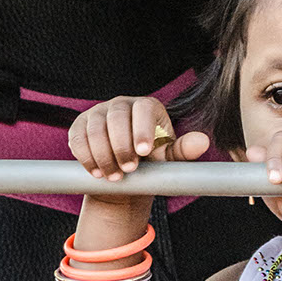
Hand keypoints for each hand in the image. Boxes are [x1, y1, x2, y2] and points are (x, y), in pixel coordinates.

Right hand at [68, 96, 211, 182]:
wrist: (124, 175)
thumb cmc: (151, 162)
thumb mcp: (168, 158)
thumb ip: (183, 150)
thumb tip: (203, 142)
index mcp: (146, 106)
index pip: (143, 109)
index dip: (142, 129)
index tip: (143, 152)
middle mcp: (121, 104)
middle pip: (117, 117)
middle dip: (121, 145)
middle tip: (129, 169)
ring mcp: (98, 113)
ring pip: (95, 128)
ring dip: (103, 155)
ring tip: (114, 176)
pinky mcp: (80, 126)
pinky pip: (78, 138)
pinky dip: (86, 156)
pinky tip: (96, 172)